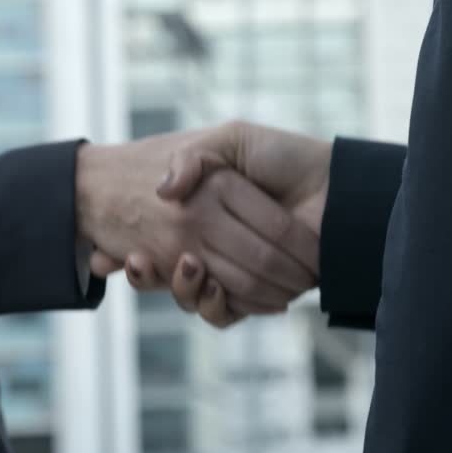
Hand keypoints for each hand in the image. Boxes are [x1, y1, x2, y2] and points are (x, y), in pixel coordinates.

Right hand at [76, 134, 318, 311]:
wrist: (335, 185)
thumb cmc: (283, 156)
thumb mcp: (231, 140)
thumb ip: (196, 157)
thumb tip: (166, 190)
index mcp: (202, 209)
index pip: (158, 234)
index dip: (134, 244)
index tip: (116, 244)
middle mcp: (211, 243)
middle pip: (171, 270)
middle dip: (152, 269)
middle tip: (137, 257)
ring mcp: (231, 271)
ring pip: (194, 295)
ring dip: (184, 287)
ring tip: (186, 265)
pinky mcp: (255, 295)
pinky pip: (225, 312)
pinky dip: (218, 304)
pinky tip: (214, 287)